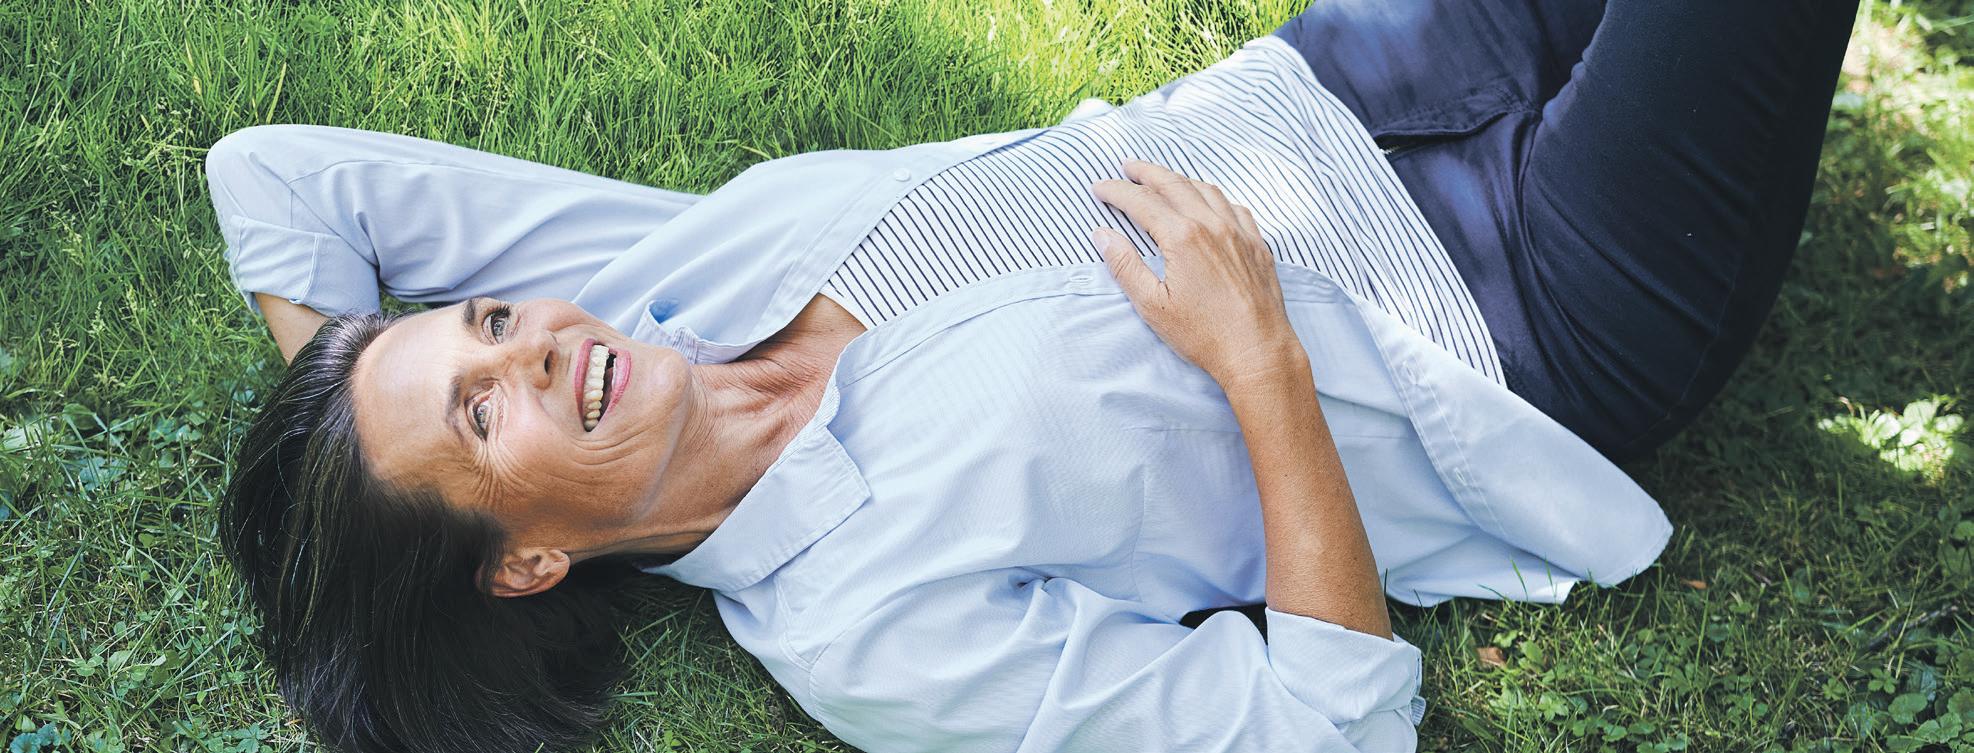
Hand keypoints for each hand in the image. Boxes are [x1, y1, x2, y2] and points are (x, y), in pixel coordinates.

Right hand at [1090, 160, 1304, 387]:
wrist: (1257, 352)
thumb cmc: (1204, 335)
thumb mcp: (1153, 305)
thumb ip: (1125, 266)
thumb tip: (1103, 235)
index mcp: (1183, 237)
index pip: (1142, 202)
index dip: (1117, 191)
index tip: (1099, 187)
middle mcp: (1213, 225)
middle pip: (1174, 184)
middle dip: (1146, 172)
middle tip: (1127, 167)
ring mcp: (1239, 232)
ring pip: (1206, 190)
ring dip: (1180, 179)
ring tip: (1163, 180)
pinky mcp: (1257, 245)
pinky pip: (1234, 206)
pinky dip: (1214, 197)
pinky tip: (1209, 203)